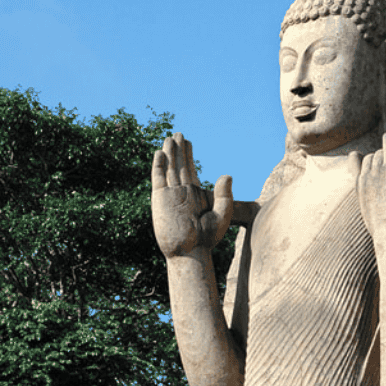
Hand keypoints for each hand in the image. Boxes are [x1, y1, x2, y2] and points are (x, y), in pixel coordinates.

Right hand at [151, 132, 233, 257]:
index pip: (191, 170)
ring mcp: (170, 195)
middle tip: (178, 134)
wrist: (189, 252)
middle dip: (179, 150)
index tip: (188, 142)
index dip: (189, 155)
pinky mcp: (160, 199)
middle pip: (179, 166)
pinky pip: (158, 178)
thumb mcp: (221, 215)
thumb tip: (227, 175)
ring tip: (170, 137)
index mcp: (195, 196)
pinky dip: (159, 165)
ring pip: (169, 168)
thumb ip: (224, 195)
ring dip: (169, 153)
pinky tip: (160, 153)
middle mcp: (182, 193)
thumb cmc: (206, 239)